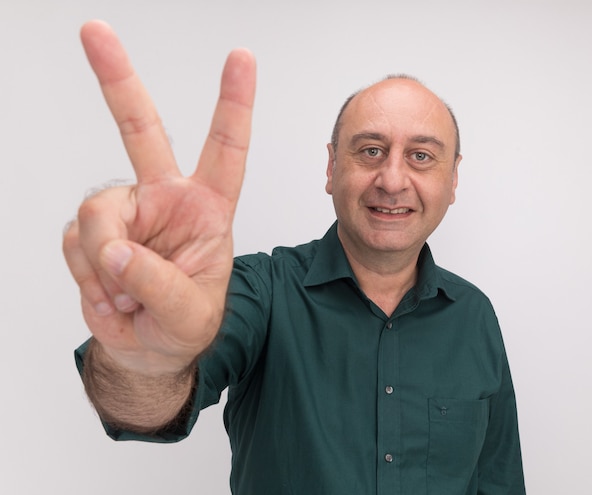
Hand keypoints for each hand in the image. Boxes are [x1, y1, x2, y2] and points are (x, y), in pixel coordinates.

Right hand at [63, 20, 255, 374]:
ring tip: (129, 296)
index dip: (233, 103)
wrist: (152, 350)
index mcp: (207, 207)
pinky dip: (89, 278)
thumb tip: (115, 249)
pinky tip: (111, 293)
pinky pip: (76, 244)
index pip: (226, 148)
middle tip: (93, 32)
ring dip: (106, 265)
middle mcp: (165, 197)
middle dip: (117, 80)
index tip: (241, 58)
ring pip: (98, 213)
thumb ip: (158, 283)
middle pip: (140, 129)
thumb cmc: (186, 325)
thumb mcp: (190, 314)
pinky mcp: (91, 232)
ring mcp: (126, 212)